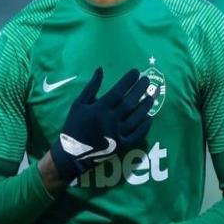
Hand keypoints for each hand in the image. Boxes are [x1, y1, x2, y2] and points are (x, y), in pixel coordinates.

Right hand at [50, 67, 153, 182]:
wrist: (72, 154)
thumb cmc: (74, 125)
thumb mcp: (78, 104)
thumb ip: (91, 87)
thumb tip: (100, 69)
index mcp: (98, 109)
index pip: (117, 92)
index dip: (128, 81)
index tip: (136, 72)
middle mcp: (109, 121)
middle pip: (129, 103)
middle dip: (139, 90)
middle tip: (147, 80)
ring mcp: (116, 134)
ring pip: (135, 119)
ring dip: (144, 107)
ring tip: (151, 97)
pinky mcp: (121, 146)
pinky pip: (136, 136)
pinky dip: (144, 127)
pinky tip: (149, 118)